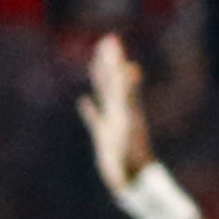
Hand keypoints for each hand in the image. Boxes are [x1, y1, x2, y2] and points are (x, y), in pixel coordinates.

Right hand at [80, 35, 155, 194]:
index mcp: (124, 105)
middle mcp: (119, 111)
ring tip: (96, 64)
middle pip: (112, 81)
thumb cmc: (131, 153)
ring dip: (100, 80)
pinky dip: (90, 110)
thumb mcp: (128, 120)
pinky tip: (84, 102)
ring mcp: (111, 123)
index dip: (113, 58)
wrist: (134, 179)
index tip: (110, 40)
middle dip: (108, 62)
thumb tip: (130, 68)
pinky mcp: (104, 137)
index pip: (117, 76)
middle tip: (106, 42)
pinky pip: (95, 119)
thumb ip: (127, 94)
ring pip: (104, 96)